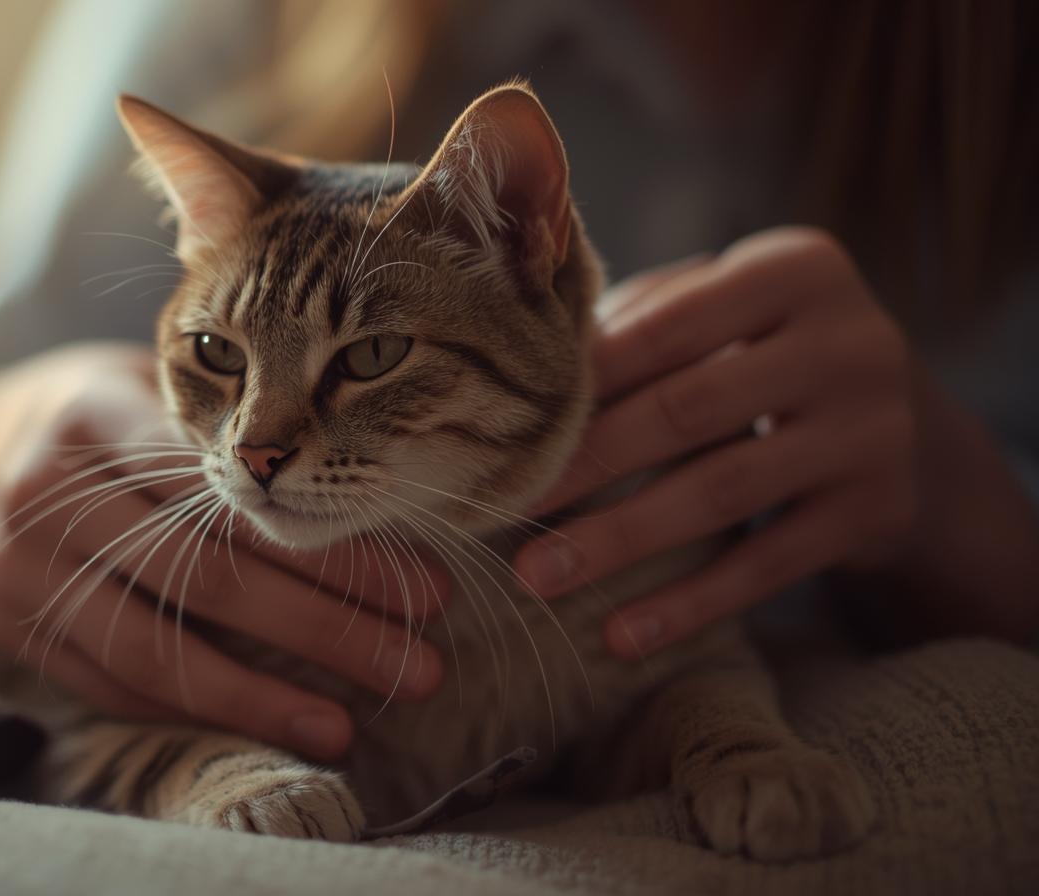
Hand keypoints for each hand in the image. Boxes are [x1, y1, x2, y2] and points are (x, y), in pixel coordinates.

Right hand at [0, 343, 446, 759]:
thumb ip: (227, 426)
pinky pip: (118, 686)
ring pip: (162, 650)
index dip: (331, 549)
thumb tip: (369, 490)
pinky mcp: (12, 628)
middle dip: (326, 630)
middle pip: (209, 577)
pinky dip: (198, 708)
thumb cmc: (92, 413)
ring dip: (264, 699)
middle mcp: (50, 495)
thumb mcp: (148, 382)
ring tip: (348, 727)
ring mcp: (22, 570)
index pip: (233, 496)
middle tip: (417, 664)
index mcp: (96, 416)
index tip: (423, 588)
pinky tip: (269, 722)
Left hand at [515, 228, 919, 657]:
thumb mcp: (718, 314)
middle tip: (505, 509)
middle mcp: (848, 341)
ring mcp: (873, 428)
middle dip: (587, 466)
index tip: (504, 431)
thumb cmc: (756, 355)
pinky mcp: (880, 508)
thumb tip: (515, 378)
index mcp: (793, 270)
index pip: (666, 325)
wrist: (896, 422)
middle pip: (688, 410)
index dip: (582, 381)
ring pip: (723, 492)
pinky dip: (689, 604)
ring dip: (621, 540)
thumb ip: (636, 324)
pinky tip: (622, 635)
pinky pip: (770, 564)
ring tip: (539, 577)